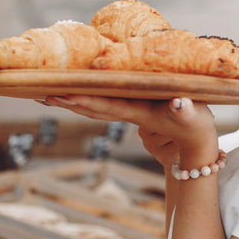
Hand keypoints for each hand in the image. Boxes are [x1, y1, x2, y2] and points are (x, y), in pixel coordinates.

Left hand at [44, 95, 217, 167]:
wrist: (198, 146)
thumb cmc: (197, 129)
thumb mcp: (194, 117)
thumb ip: (186, 110)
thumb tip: (178, 103)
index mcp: (140, 113)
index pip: (107, 106)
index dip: (85, 100)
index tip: (62, 94)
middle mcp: (130, 113)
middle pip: (93, 108)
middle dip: (68, 101)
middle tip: (40, 94)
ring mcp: (131, 113)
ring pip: (96, 107)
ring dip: (72, 101)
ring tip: (49, 94)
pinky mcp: (135, 110)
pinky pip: (105, 103)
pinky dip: (88, 98)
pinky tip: (78, 92)